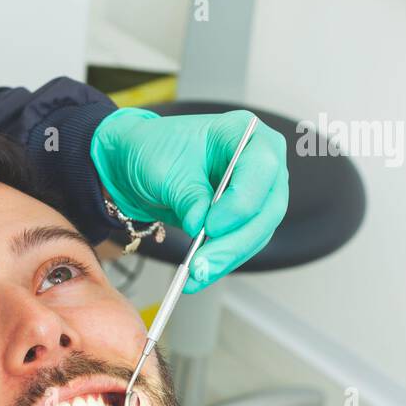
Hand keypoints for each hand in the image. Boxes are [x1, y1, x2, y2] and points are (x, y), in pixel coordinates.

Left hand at [90, 107, 288, 292]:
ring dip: (228, 257)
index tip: (210, 226)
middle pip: (267, 208)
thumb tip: (200, 225)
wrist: (139, 163)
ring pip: (258, 232)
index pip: (261, 169)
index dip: (240, 203)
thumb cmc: (153, 150)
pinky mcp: (246, 215)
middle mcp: (260, 160)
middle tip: (204, 263)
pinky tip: (200, 273)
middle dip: (234, 242)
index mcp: (244, 132)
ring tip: (197, 274)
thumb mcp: (165, 170)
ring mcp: (258, 190)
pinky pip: (243, 242)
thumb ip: (188, 196)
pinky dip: (222, 260)